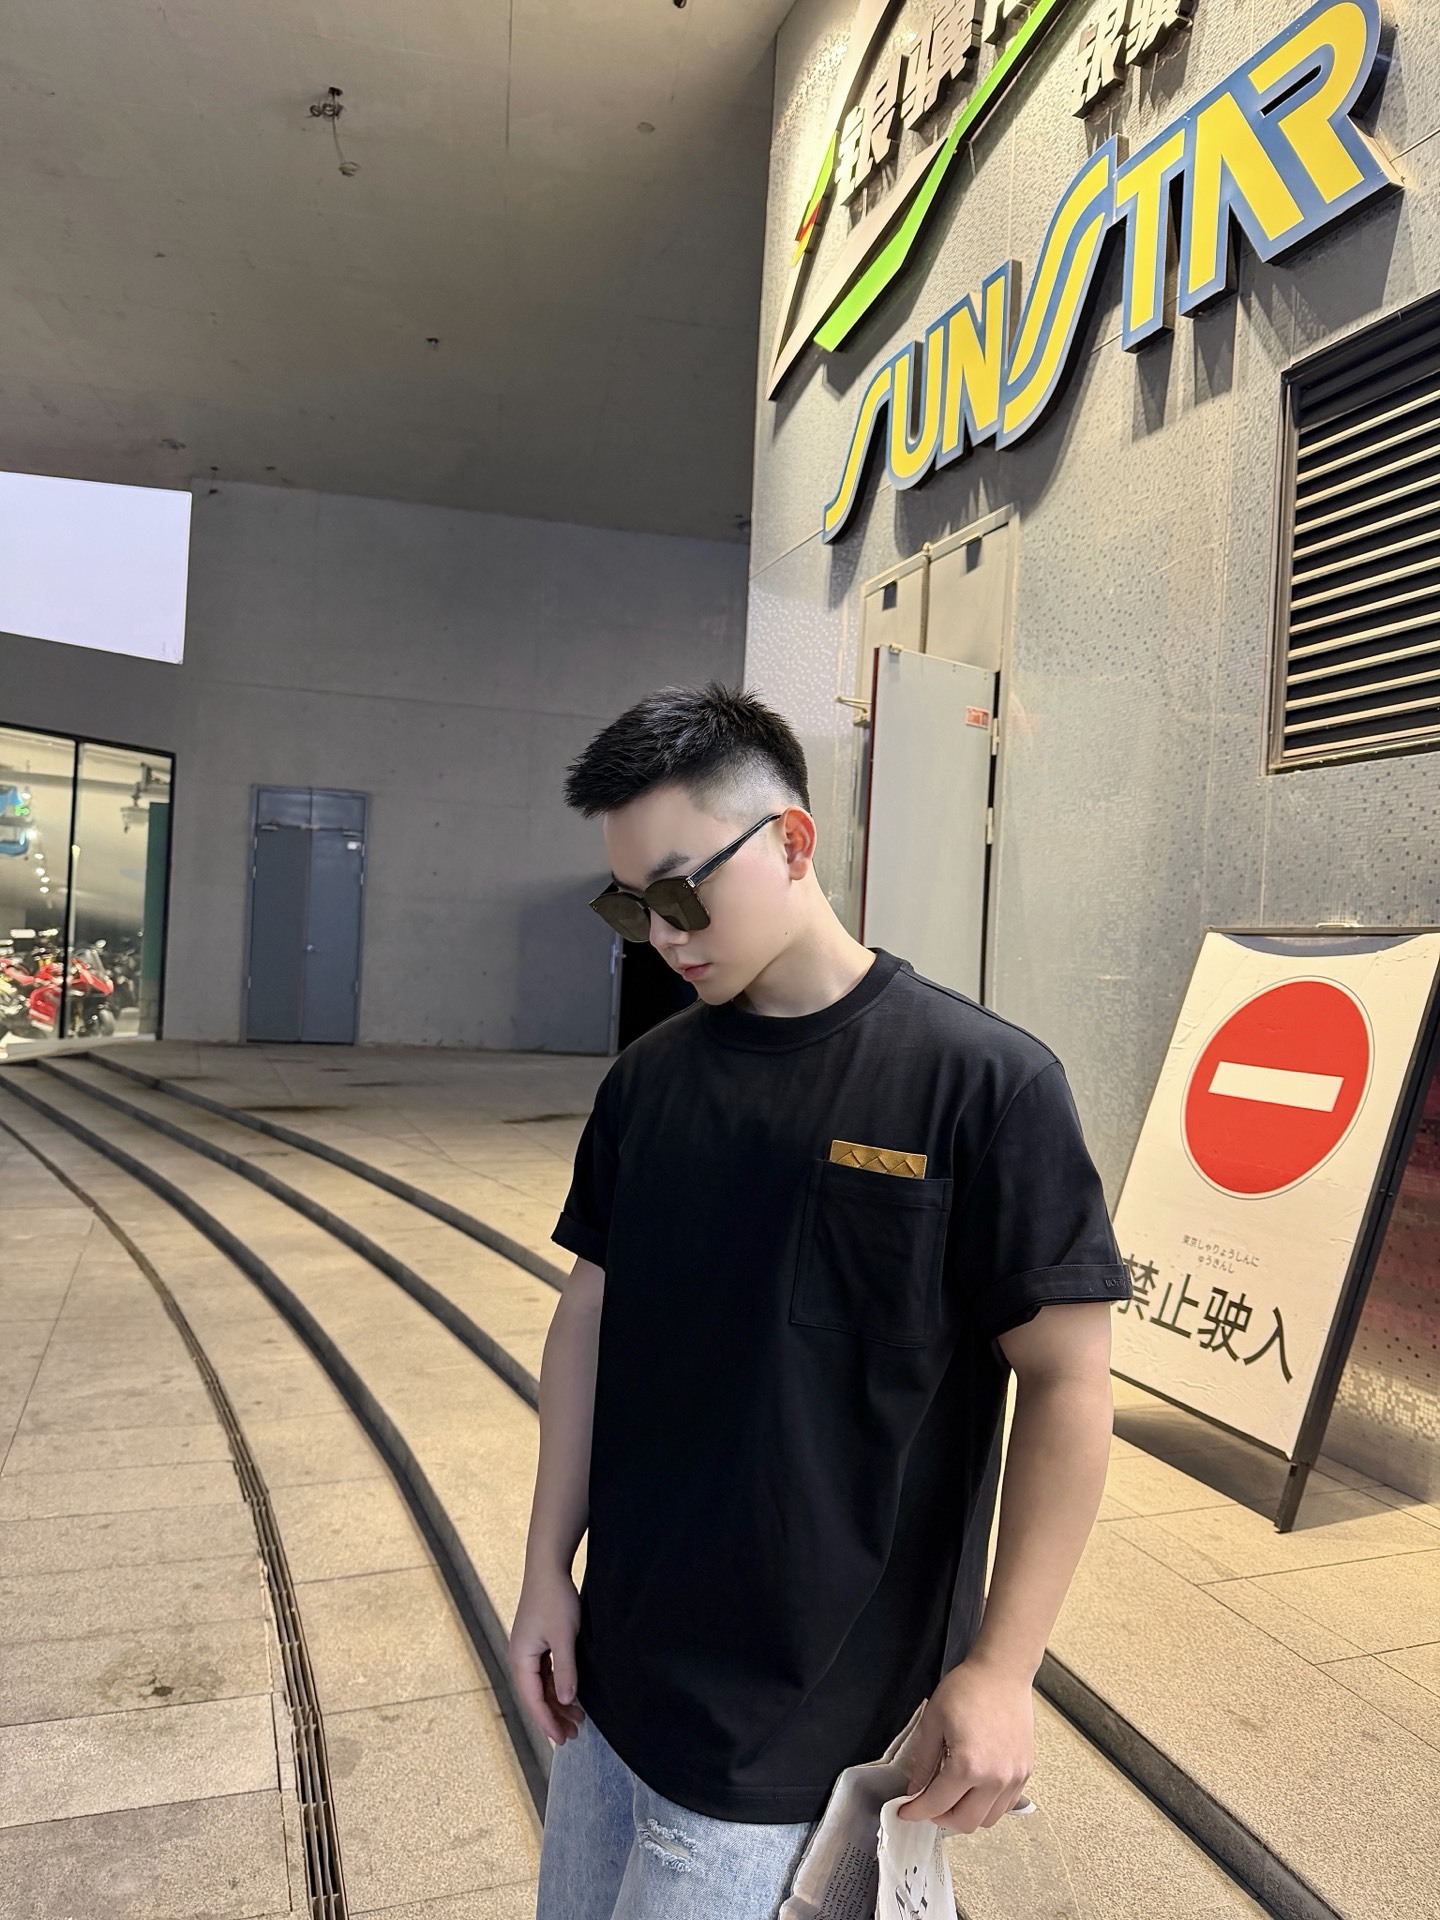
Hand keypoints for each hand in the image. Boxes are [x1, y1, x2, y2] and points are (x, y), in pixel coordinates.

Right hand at [509, 1566, 584, 1743]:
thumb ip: (565, 1670)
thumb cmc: (554, 1599)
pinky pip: (545, 1674)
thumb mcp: (563, 1637)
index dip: (547, 1722)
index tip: (562, 1739)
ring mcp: (528, 1651)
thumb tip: (566, 1701)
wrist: (548, 1568)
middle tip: (573, 1735)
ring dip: (557, 1703)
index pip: (532, 1699)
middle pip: (535, 1696)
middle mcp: (520, 1658)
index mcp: (521, 1659)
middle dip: (553, 1716)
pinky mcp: (537, 1643)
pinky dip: (558, 1686)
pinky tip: (571, 1695)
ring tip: (577, 1719)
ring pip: (541, 1686)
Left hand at [896, 1657, 1033, 1833]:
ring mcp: (1013, 1778)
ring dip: (965, 1815)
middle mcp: (994, 1778)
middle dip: (940, 1818)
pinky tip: (974, 1789)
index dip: (916, 1811)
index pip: (937, 1804)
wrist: (1002, 1672)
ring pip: (988, 1820)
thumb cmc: (968, 1689)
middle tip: (927, 1803)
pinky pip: (1005, 1805)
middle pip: (964, 1822)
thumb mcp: (933, 1722)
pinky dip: (987, 1806)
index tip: (906, 1811)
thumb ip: (924, 1762)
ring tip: (951, 1796)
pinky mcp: (1024, 1772)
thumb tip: (915, 1789)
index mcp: (968, 1766)